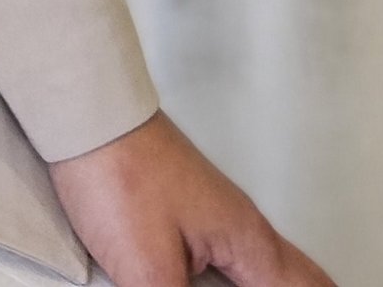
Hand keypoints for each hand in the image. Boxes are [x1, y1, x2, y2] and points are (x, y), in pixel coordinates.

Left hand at [49, 111, 334, 285]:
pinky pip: (236, 255)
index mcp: (248, 244)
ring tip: (291, 282)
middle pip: (300, 276)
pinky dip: (248, 274)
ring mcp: (216, 214)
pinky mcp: (186, 210)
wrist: (83, 112)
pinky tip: (234, 276)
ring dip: (281, 279)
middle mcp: (242, 228)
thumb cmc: (117, 175)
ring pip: (268, 265)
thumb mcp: (149, 270)